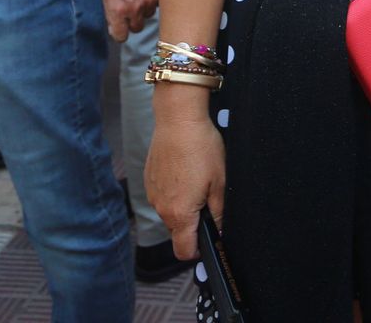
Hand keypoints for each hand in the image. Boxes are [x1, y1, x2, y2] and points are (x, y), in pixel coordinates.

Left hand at [102, 0, 159, 39]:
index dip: (120, 31)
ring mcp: (152, 1)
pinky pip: (161, 3)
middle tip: (133, 7)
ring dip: (146, 7)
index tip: (121, 27)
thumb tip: (116, 23)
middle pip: (137, 27)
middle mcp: (136, 8)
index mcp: (117, 8)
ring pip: (150, 14)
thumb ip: (112, 8)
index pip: (120, 35)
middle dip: (134, 19)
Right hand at [147, 91, 224, 260]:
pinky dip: (174, 190)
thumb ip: (219, 212)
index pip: (183, 250)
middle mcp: (161, 208)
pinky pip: (163, 195)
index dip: (198, 250)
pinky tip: (185, 170)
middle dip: (193, 222)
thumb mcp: (219, 182)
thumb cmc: (201, 148)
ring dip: (183, 205)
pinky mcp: (149, 180)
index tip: (210, 239)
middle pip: (177, 230)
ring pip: (170, 212)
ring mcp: (153, 193)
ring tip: (197, 179)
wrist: (178, 120)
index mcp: (179, 213)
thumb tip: (221, 230)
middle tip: (209, 198)